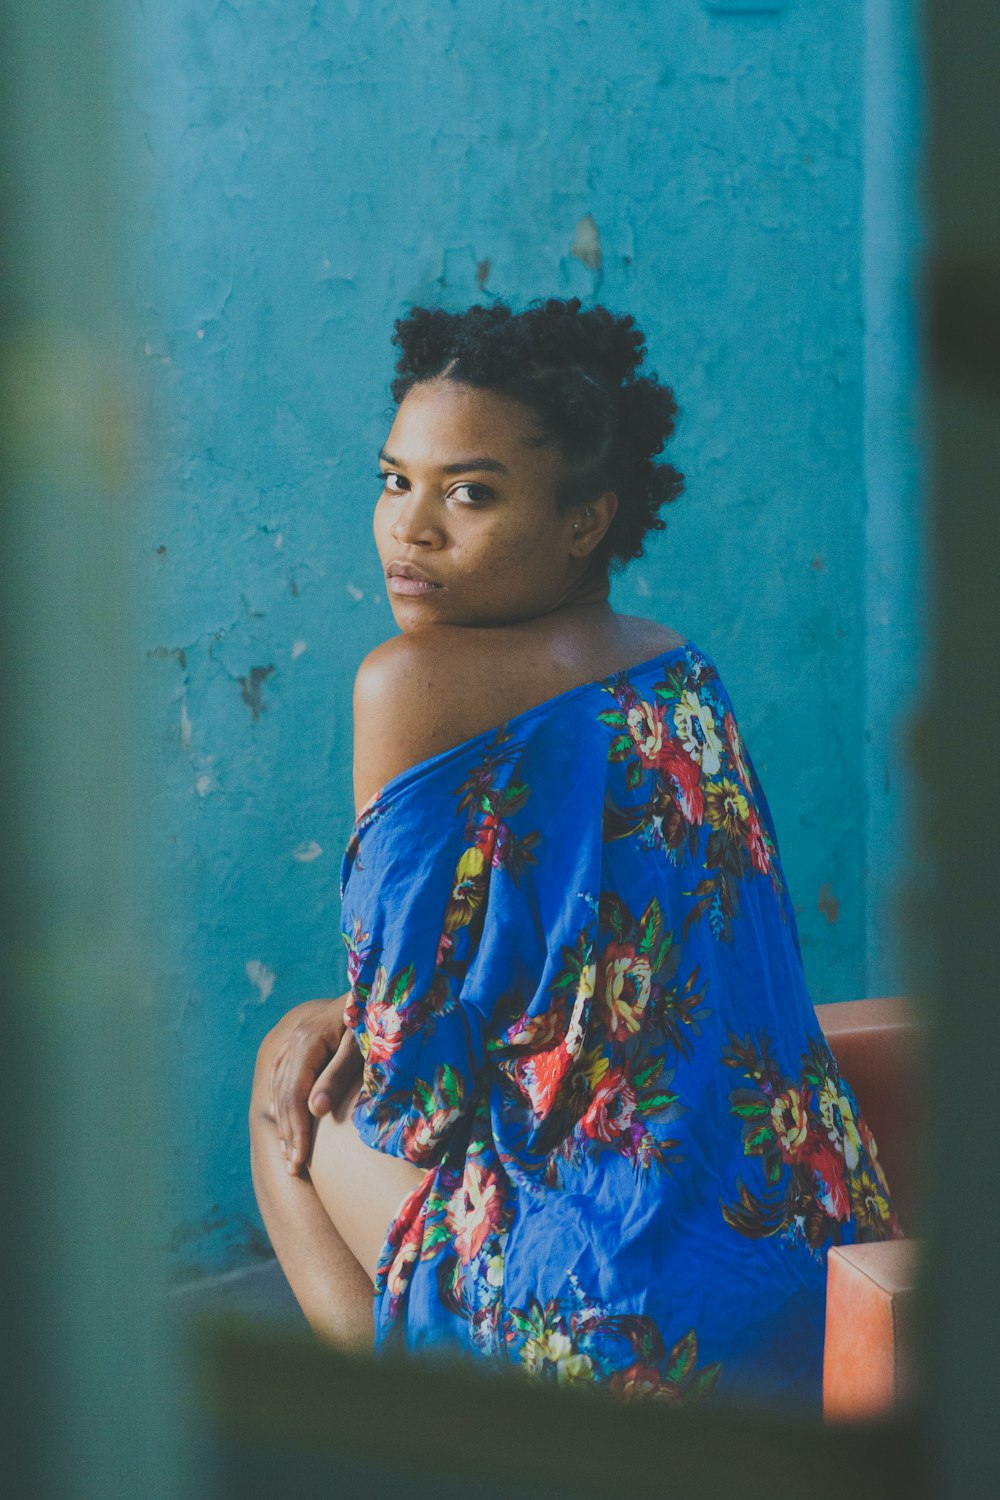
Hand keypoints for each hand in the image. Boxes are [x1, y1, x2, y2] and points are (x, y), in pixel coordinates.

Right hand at [266, 995, 361, 1175]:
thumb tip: (315, 1111)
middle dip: (288, 1134)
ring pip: (278, 1088)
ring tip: (290, 1155)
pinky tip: (285, 1123)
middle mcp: (294, 1040)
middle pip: (283, 1095)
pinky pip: (281, 1078)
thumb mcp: (362, 1047)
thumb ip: (338, 1075)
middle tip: (295, 1169)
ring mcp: (293, 1040)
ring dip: (283, 1123)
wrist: (377, 989)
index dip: (296, 1130)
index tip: (301, 1161)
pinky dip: (281, 1104)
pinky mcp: (298, 1043)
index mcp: (307, 1040)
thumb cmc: (376, 1018)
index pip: (294, 1095)